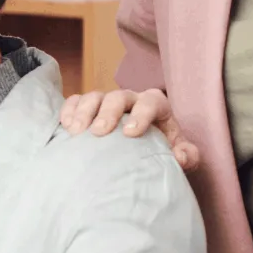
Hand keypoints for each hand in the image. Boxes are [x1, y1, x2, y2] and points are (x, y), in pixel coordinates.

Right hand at [58, 87, 198, 170]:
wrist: (141, 153)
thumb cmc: (161, 151)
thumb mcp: (179, 154)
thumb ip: (187, 155)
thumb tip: (179, 156)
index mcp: (155, 106)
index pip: (150, 102)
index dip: (141, 114)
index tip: (130, 133)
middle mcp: (130, 100)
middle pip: (118, 96)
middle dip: (108, 112)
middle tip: (99, 132)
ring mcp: (106, 102)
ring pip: (94, 96)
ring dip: (84, 111)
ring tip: (76, 132)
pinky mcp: (87, 108)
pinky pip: (75, 101)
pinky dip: (68, 110)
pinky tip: (65, 126)